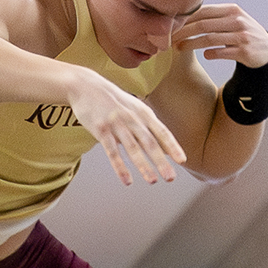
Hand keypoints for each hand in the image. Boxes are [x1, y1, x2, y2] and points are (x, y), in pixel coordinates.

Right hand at [65, 68, 186, 185]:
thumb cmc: (112, 100)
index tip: (182, 160)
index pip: (162, 131)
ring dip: (143, 166)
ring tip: (153, 181)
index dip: (173, 146)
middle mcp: (132, 118)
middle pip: (150, 142)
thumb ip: (147, 126)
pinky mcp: (101, 130)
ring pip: (132, 148)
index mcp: (143, 112)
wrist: (85, 86)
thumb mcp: (133, 107)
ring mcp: (116, 123)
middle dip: (161, 161)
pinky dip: (120, 167)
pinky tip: (127, 181)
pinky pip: (112, 152)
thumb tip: (163, 147)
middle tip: (171, 178)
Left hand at [174, 4, 267, 67]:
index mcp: (231, 10)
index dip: (185, 18)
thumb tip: (183, 15)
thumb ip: (213, 16)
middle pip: (203, 25)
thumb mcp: (232, 19)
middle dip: (183, 32)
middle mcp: (237, 21)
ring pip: (209, 39)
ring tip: (179, 47)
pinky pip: (222, 52)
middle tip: (169, 38)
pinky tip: (204, 55)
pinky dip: (210, 54)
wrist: (266, 50)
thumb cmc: (242, 33)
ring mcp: (241, 36)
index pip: (203, 11)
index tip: (171, 25)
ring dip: (191, 44)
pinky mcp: (244, 51)